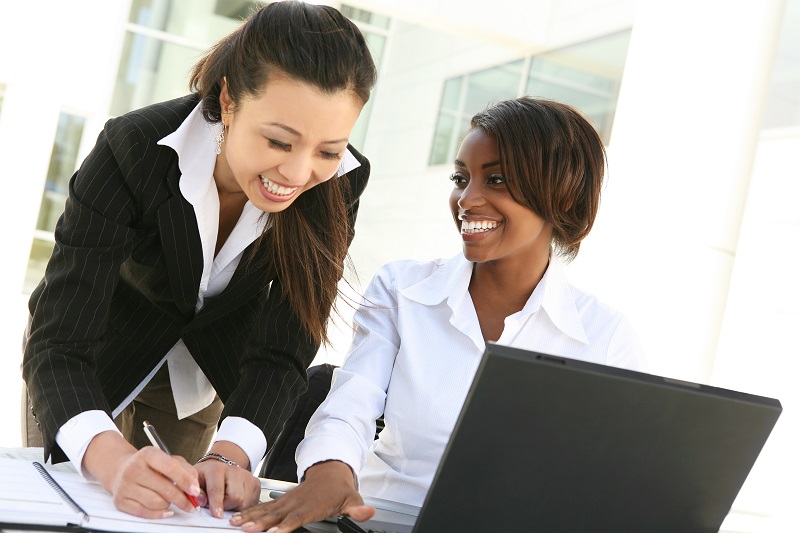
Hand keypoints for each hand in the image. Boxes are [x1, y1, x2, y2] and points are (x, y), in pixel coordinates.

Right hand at [83, 431, 200, 517]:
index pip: (170, 467)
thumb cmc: (150, 466)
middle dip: (183, 499)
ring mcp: (125, 486)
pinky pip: (144, 513)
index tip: (195, 490)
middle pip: (165, 489)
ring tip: (171, 500)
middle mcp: (134, 468)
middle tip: (192, 504)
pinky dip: (159, 514)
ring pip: (156, 503)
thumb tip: (196, 488)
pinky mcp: (120, 501)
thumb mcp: (168, 459)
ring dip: (169, 504)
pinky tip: (166, 510)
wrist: (121, 470)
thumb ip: (186, 470)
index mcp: (147, 454)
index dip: (185, 480)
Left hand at [195, 441, 259, 517]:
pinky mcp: (256, 483)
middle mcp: (235, 470)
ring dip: (235, 507)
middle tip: (219, 505)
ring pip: (245, 502)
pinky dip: (244, 506)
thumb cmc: (207, 476)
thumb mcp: (196, 481)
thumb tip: (200, 502)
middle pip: (236, 497)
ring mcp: (247, 476)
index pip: (218, 489)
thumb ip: (196, 491)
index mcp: (217, 469)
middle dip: (227, 506)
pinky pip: (252, 502)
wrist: (220, 467)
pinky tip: (236, 501)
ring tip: (227, 502)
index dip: (217, 503)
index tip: (217, 514)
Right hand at [229, 460, 374, 531]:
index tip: (274, 532)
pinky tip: (240, 518)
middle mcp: (296, 502)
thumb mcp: (352, 498)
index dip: (285, 526)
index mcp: (312, 505)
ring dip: (250, 517)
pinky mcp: (281, 500)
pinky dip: (250, 512)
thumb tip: (368, 512)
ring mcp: (287, 500)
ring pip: (266, 510)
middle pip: (275, 514)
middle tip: (246, 529)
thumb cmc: (339, 488)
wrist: (330, 470)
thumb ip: (357, 509)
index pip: (296, 517)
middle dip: (260, 522)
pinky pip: (263, 507)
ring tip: (237, 524)